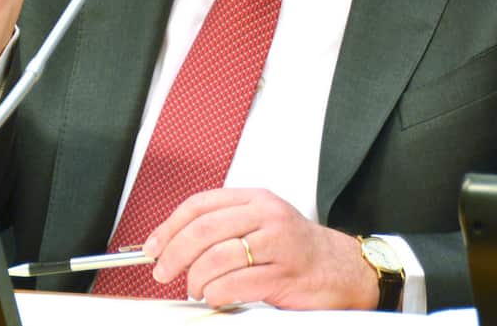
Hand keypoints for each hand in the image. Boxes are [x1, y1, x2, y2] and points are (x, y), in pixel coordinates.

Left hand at [143, 188, 378, 310]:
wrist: (343, 268)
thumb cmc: (297, 249)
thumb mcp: (262, 223)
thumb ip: (225, 226)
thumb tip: (174, 243)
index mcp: (256, 199)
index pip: (201, 205)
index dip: (169, 226)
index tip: (153, 247)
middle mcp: (266, 216)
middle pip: (203, 229)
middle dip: (174, 253)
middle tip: (162, 271)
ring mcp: (276, 244)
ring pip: (216, 258)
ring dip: (196, 279)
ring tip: (197, 289)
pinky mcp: (283, 275)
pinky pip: (235, 284)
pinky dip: (216, 294)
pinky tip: (216, 297)